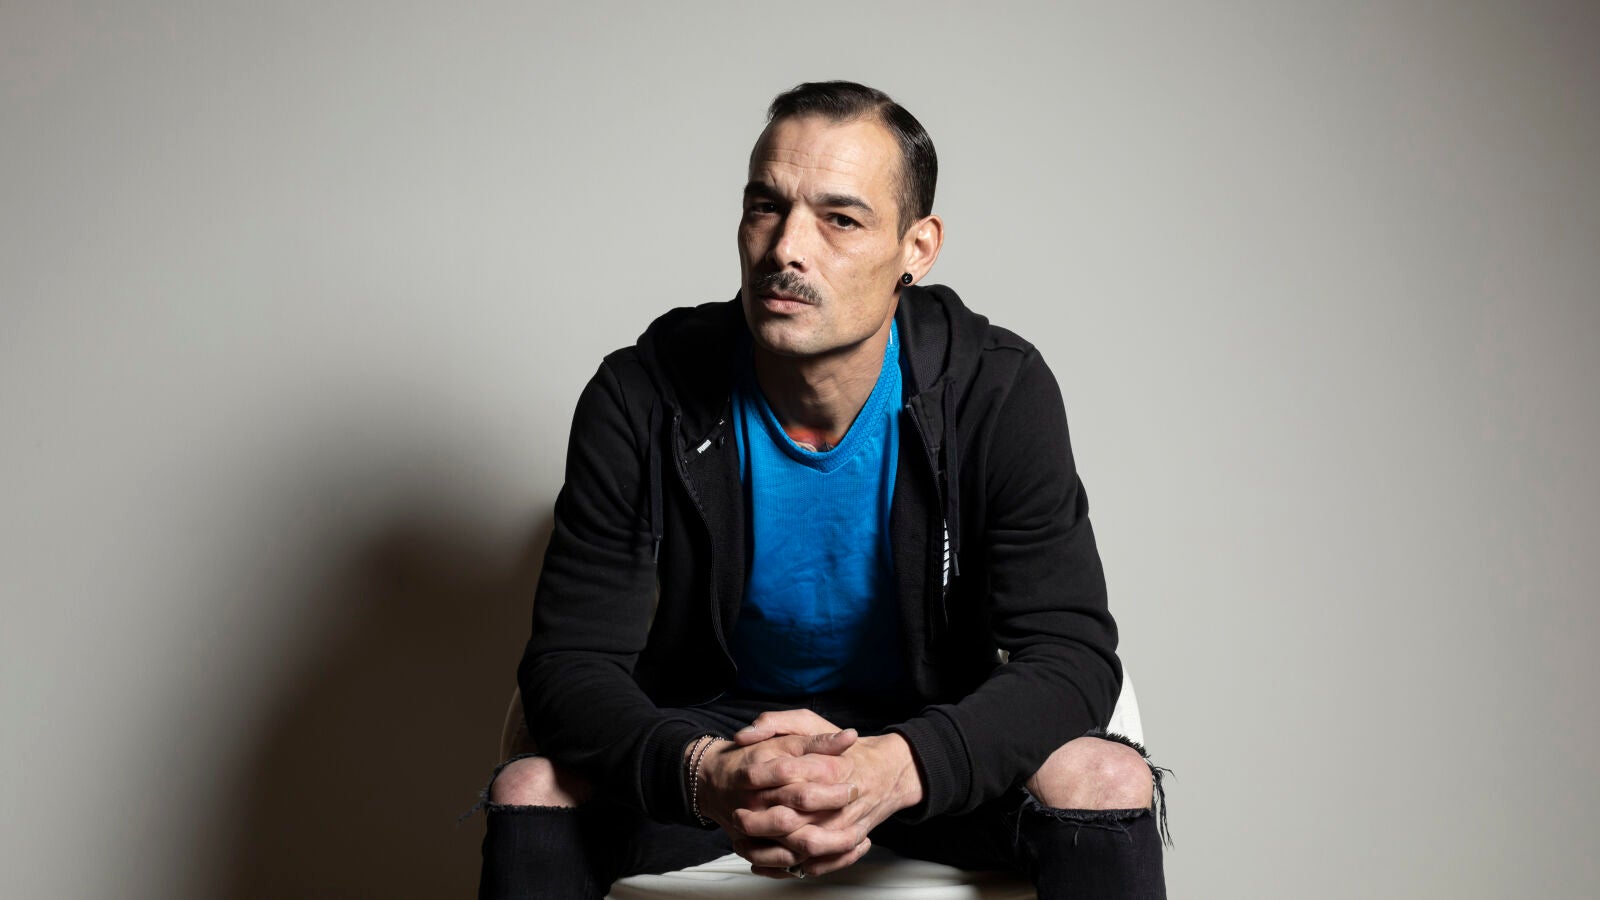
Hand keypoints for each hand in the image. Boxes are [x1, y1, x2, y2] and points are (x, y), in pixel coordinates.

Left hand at [721, 710, 926, 877]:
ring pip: (805, 848)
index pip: (787, 778)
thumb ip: (774, 723)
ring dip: (772, 851)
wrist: (888, 772)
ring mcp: (846, 825)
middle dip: (760, 823)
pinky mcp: (848, 842)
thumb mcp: (809, 723)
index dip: (758, 786)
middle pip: (793, 820)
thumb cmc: (842, 749)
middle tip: (738, 818)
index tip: (739, 788)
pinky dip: (791, 866)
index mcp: (829, 766)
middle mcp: (840, 799)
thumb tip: (743, 735)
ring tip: (747, 843)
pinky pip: (819, 863)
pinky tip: (767, 861)